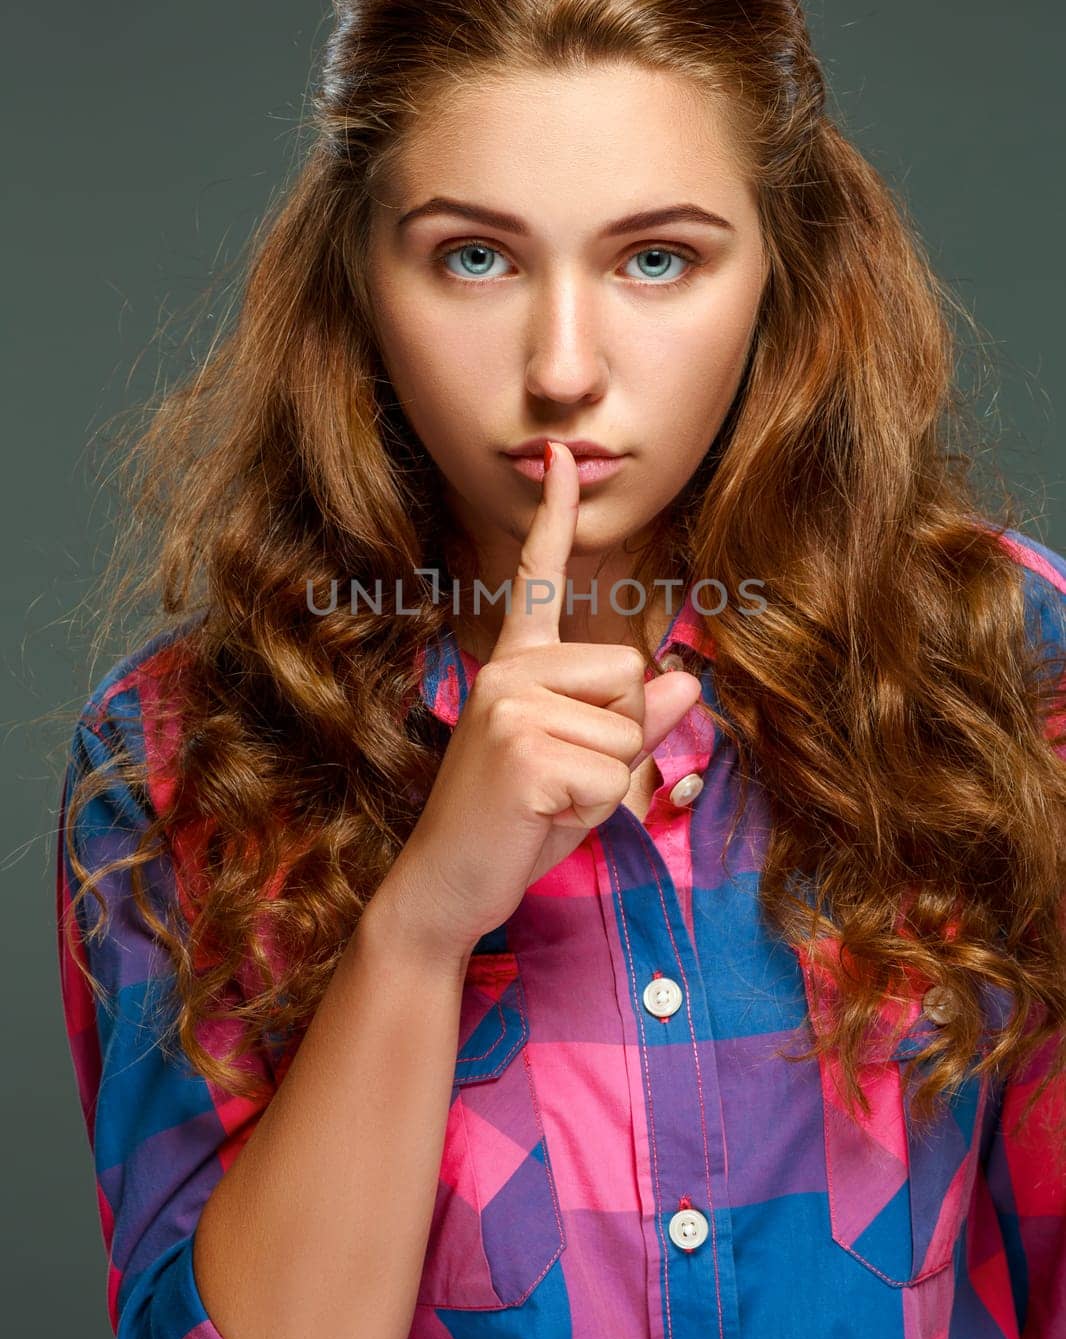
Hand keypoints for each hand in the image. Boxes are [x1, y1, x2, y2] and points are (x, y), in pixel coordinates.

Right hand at [381, 440, 702, 958]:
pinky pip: (610, 774)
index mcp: (516, 666)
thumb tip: (687, 678)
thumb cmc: (515, 823)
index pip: (538, 579)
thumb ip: (632, 720)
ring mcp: (510, 708)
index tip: (560, 454)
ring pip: (627, 729)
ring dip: (603, 781)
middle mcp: (508, 673)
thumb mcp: (582, 766)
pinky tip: (538, 819)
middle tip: (558, 777)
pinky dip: (589, 811)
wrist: (448, 884)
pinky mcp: (521, 752)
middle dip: (618, 736)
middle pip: (629, 673)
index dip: (554, 515)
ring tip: (545, 800)